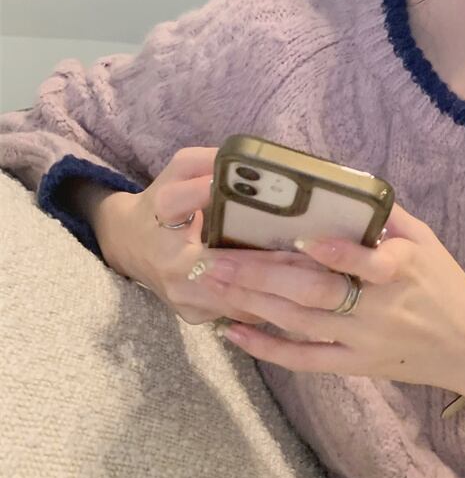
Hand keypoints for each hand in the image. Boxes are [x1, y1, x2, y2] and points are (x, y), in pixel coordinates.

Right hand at [94, 146, 331, 326]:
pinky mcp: (196, 316)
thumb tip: (251, 161)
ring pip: (240, 299)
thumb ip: (208, 161)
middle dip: (271, 261)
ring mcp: (183, 296)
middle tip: (313, 251)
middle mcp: (170, 262)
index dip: (216, 196)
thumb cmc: (164, 204)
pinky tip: (303, 293)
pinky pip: (241, 313)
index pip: (184, 202)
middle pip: (226, 267)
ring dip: (280, 289)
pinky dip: (272, 303)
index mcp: (161, 214)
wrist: (131, 247)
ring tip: (319, 275)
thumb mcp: (178, 171)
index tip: (258, 195)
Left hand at [192, 200, 464, 397]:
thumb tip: (345, 187)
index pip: (367, 263)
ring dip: (253, 303)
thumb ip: (389, 217)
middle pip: (314, 293)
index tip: (298, 236)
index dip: (333, 251)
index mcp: (401, 272)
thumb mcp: (428, 242)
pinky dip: (267, 348)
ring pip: (300, 323)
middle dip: (262, 275)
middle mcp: (378, 309)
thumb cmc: (446, 286)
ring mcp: (362, 342)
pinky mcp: (353, 367)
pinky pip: (304, 360)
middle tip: (216, 258)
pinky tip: (233, 333)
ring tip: (213, 283)